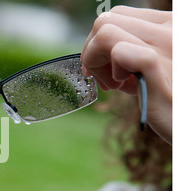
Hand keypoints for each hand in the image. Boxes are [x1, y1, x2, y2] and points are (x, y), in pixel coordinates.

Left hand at [81, 6, 171, 142]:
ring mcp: (167, 48)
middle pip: (104, 22)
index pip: (117, 16)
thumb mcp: (158, 68)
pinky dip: (109, 71)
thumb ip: (136, 54)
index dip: (99, 43)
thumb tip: (104, 55)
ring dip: (96, 61)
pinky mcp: (160, 71)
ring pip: (105, 32)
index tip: (103, 69)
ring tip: (114, 84)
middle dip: (92, 53)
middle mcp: (170, 30)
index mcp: (170, 25)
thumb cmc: (175, 100)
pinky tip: (123, 87)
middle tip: (105, 80)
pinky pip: (122, 53)